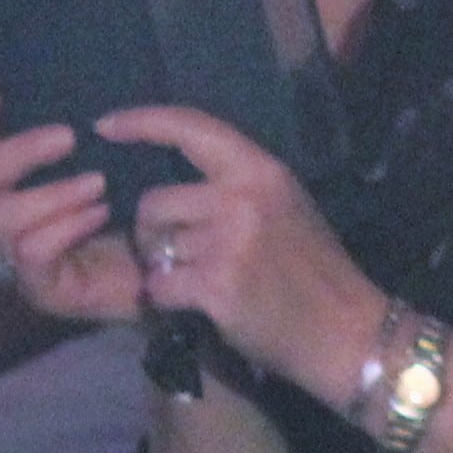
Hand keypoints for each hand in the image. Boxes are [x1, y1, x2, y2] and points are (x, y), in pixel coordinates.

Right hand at [0, 119, 146, 326]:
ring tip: (99, 184)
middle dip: (21, 150)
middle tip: (69, 137)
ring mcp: (16, 252)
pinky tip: (100, 214)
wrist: (160, 273)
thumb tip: (80, 94)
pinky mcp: (39, 284)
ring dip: (55, 193)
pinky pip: (34, 250)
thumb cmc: (130, 213)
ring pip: (5, 215)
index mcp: (15, 182)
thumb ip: (86, 136)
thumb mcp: (111, 166)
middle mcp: (5, 213)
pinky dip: (67, 226)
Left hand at [96, 104, 383, 394]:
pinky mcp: (216, 285)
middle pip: (154, 201)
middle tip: (180, 255)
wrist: (346, 330)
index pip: (190, 128)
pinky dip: (167, 299)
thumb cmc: (315, 270)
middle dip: (154, 231)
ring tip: (198, 282)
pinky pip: (159, 284)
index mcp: (262, 170)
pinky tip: (196, 305)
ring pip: (154, 246)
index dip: (142, 121)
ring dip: (163, 267)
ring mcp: (229, 242)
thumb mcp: (285, 205)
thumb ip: (237, 186)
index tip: (106, 124)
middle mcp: (243, 198)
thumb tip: (177, 176)